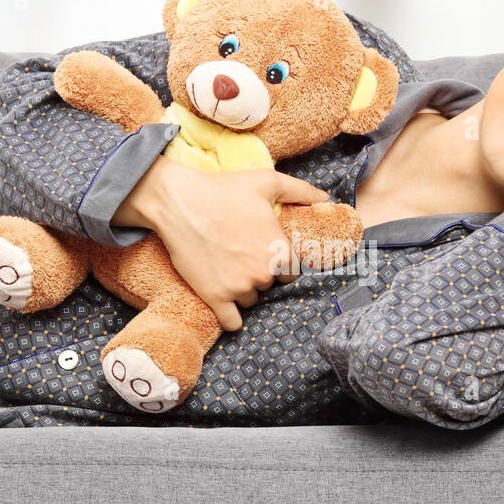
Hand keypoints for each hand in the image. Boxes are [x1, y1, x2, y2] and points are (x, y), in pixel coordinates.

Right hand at [125, 158, 330, 331]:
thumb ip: (300, 191)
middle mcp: (263, 274)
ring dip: (242, 290)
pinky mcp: (215, 298)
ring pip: (250, 301)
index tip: (264, 252)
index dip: (279, 263)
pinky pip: (232, 323)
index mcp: (280, 251)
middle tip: (240, 254)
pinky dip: (230, 316)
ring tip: (226, 266)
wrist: (179, 202)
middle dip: (259, 274)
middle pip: (269, 285)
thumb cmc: (224, 189)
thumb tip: (324, 197)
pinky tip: (225, 301)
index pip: (292, 272)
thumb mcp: (267, 181)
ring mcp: (238, 288)